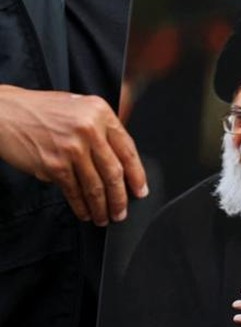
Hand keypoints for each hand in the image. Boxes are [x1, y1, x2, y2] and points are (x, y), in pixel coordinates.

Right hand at [0, 85, 147, 224]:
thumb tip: (120, 158)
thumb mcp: (79, 108)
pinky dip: (81, 206)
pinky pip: (74, 191)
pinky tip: (85, 213)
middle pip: (114, 171)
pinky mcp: (53, 165)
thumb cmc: (41, 111)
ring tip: (105, 217)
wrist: (4, 113)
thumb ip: (101, 128)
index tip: (140, 190)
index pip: (128, 149)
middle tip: (123, 211)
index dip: (137, 174)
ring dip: (102, 206)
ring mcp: (72, 148)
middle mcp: (89, 129)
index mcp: (101, 113)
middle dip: (121, 197)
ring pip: (95, 185)